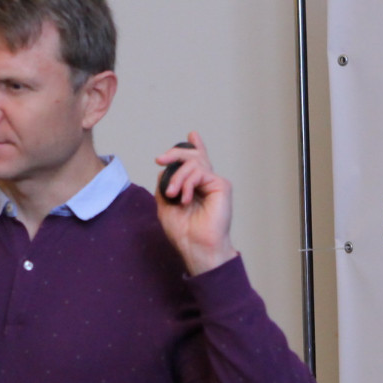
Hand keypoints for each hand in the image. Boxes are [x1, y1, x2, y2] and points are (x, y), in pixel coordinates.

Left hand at [154, 130, 236, 275]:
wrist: (195, 247)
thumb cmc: (183, 232)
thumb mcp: (165, 204)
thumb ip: (165, 184)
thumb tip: (164, 169)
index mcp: (196, 187)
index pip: (197, 162)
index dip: (196, 147)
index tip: (192, 135)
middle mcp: (207, 183)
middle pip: (193, 156)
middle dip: (175, 153)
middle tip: (160, 160)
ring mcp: (215, 183)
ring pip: (193, 163)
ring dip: (177, 176)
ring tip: (172, 194)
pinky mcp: (222, 186)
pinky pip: (200, 172)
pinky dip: (187, 183)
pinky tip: (184, 198)